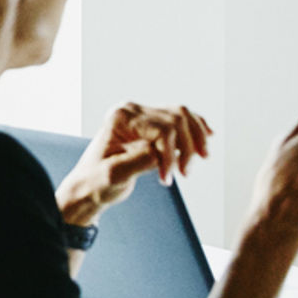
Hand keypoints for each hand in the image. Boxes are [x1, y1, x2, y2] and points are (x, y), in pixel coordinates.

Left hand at [57, 101, 213, 224]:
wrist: (89, 187)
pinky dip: (195, 128)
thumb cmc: (95, 182)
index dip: (171, 154)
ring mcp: (142, 116)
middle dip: (187, 147)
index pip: (162, 128)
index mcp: (121, 117)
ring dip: (196, 137)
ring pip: (182, 116)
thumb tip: (160, 153)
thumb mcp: (113, 175)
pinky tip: (208, 136)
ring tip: (202, 158)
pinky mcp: (151, 125)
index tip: (168, 178)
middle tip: (185, 173)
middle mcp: (133, 110)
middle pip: (176, 119)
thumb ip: (137, 161)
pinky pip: (180, 120)